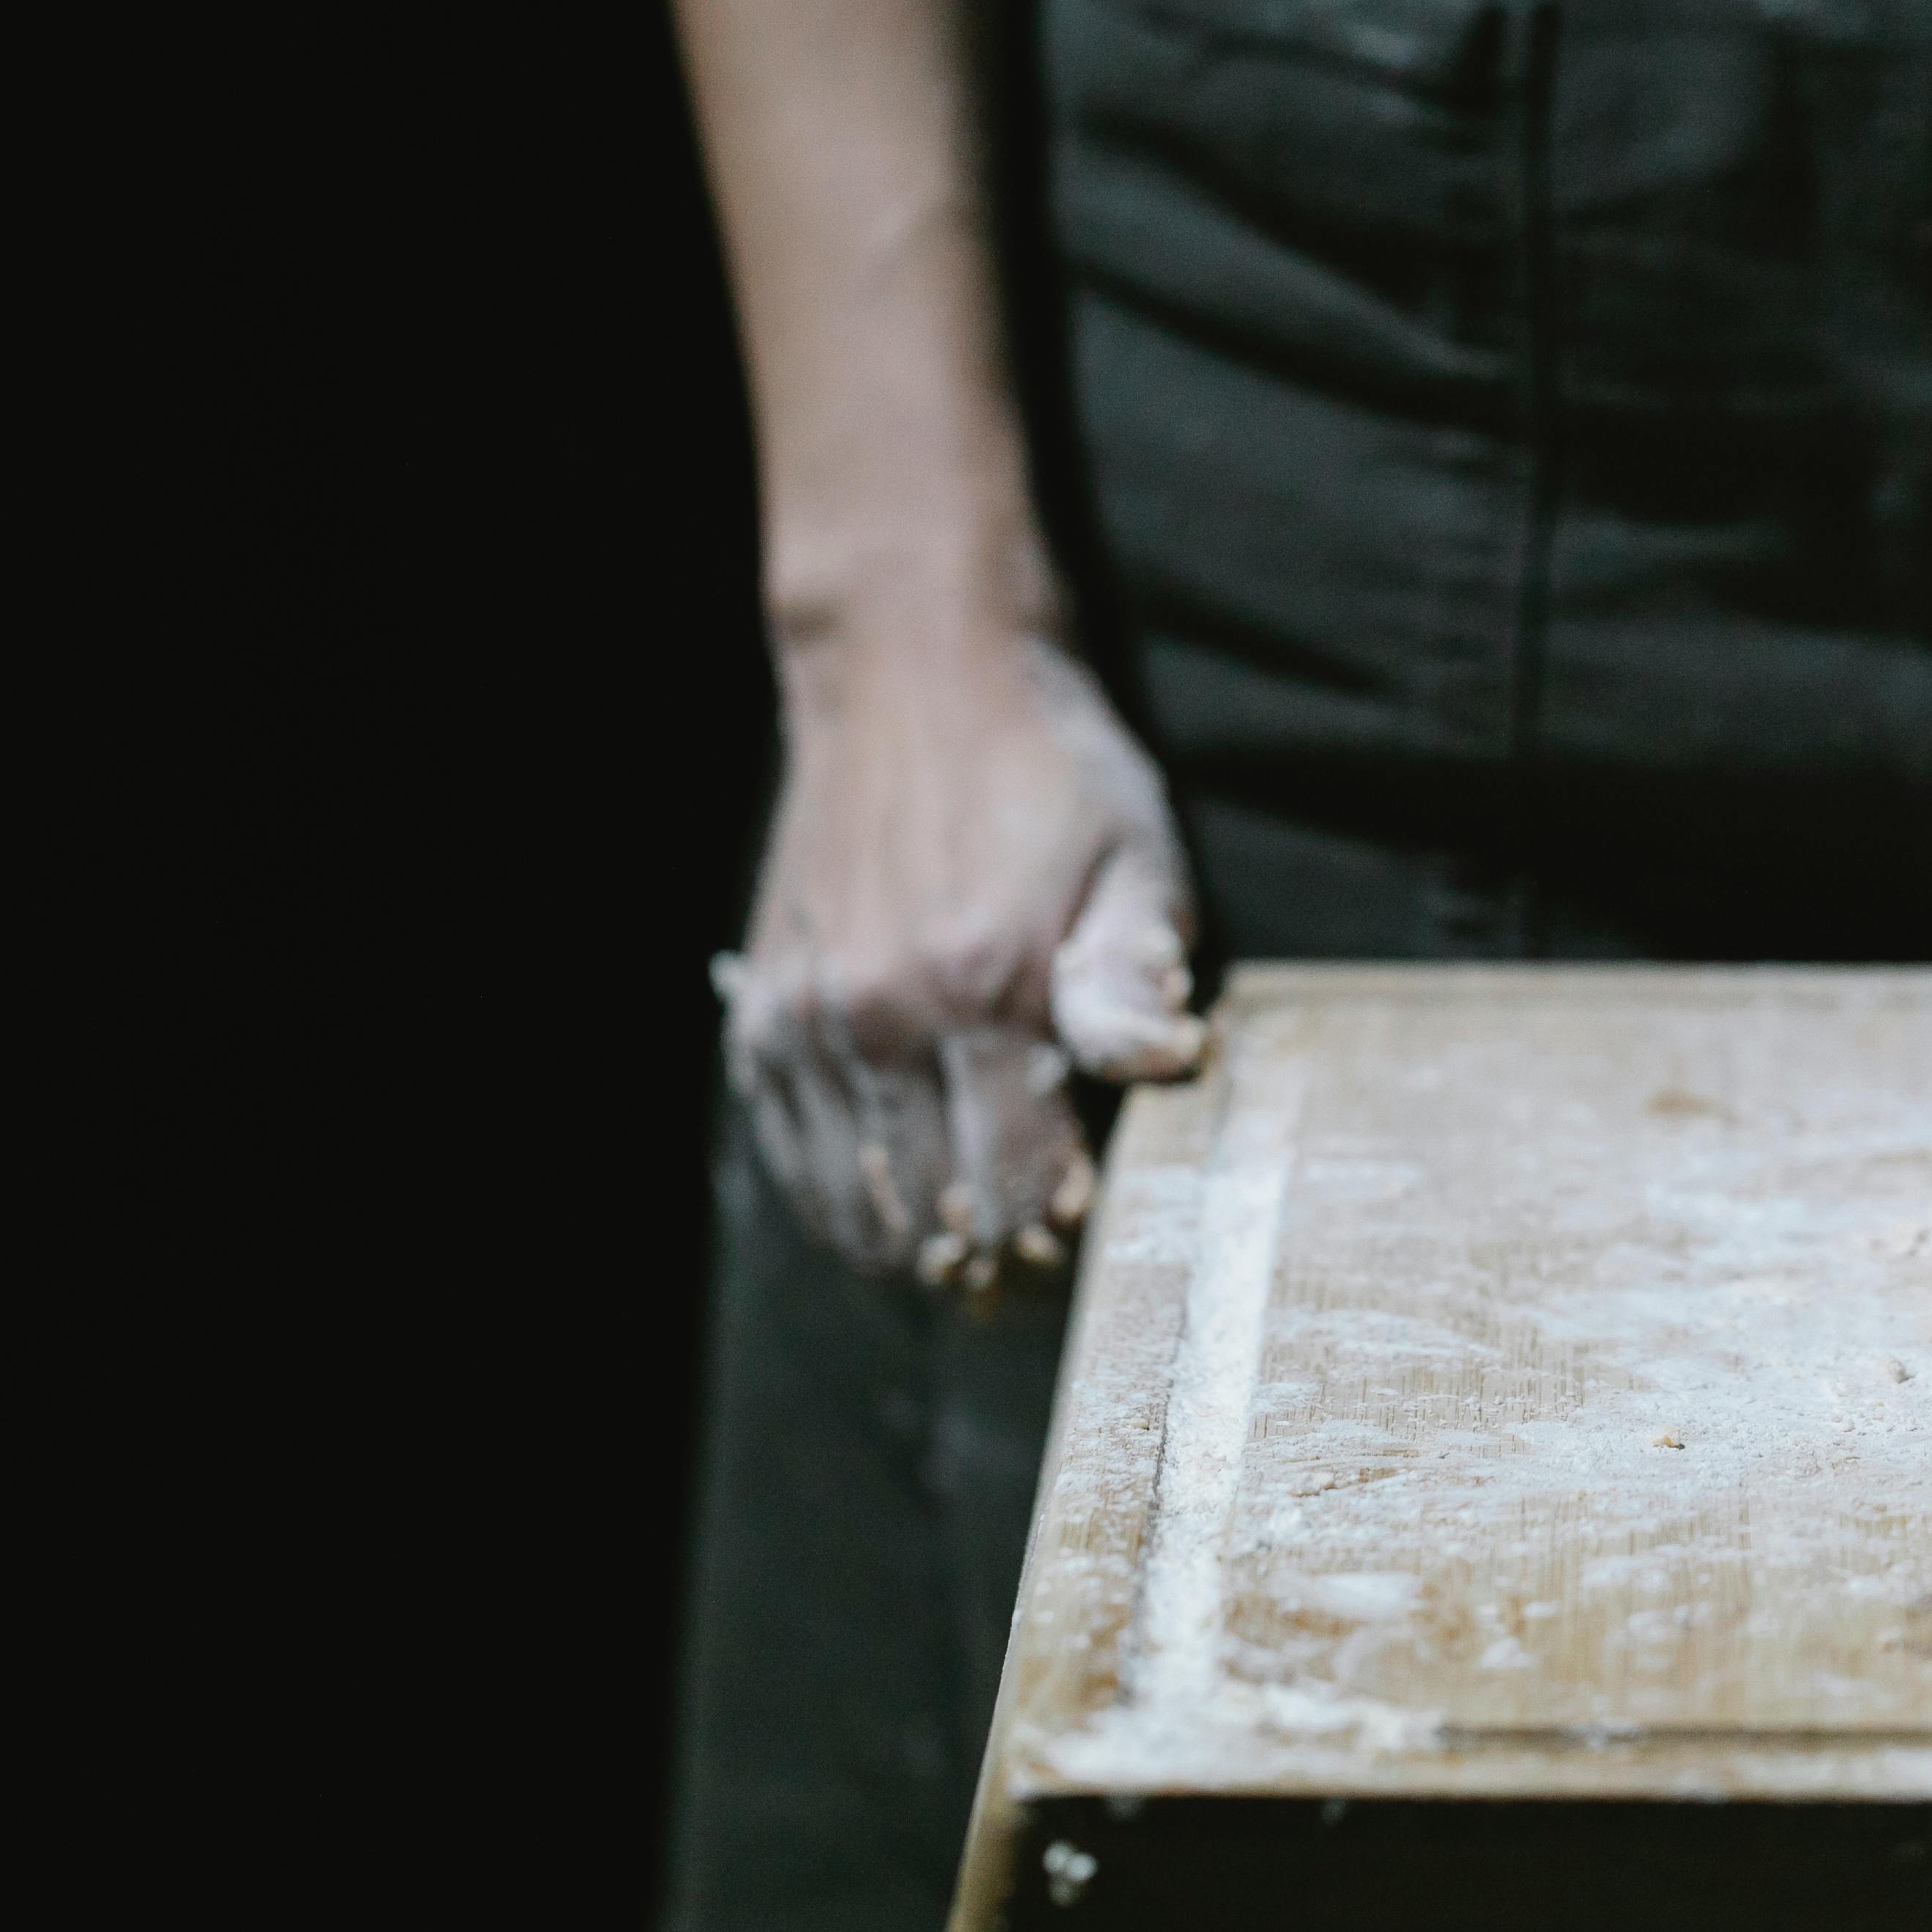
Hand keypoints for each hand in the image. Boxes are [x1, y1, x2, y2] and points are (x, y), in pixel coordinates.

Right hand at [713, 618, 1206, 1290]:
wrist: (913, 673)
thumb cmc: (1050, 769)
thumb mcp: (1132, 854)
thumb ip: (1135, 972)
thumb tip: (1166, 1063)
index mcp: (982, 986)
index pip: (1013, 1183)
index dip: (1055, 1235)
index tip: (1085, 1234)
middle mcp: (878, 1015)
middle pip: (930, 1213)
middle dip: (990, 1258)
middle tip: (1036, 1258)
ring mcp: (807, 1017)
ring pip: (851, 1202)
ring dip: (911, 1243)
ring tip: (967, 1244)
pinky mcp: (764, 1009)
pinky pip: (791, 1152)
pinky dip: (841, 1196)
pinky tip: (893, 1198)